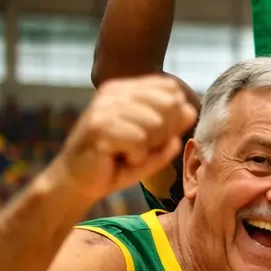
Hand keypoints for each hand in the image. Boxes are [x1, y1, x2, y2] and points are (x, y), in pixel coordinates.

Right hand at [50, 76, 196, 205]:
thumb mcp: (153, 144)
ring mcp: (104, 106)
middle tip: (142, 146)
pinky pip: (139, 140)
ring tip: (128, 153)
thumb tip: (190, 112)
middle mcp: (114, 92)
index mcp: (127, 89)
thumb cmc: (119, 162)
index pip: (170, 88)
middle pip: (168, 103)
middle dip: (164, 131)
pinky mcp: (98, 125)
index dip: (175, 115)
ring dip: (148, 146)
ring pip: (155, 122)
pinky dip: (136, 156)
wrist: (80, 182)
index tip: (157, 134)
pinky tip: (119, 158)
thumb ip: (173, 127)